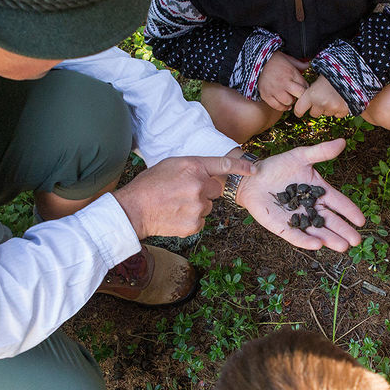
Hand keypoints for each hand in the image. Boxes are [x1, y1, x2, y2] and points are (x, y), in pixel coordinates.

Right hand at [115, 155, 254, 238]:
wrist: (134, 210)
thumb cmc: (149, 185)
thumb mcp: (170, 165)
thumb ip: (193, 167)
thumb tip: (207, 172)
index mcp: (193, 167)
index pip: (225, 165)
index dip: (242, 167)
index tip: (254, 170)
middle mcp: (199, 186)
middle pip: (216, 190)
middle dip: (204, 191)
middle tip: (184, 193)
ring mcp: (198, 207)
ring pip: (207, 207)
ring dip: (197, 206)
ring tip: (175, 205)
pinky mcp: (194, 224)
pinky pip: (201, 221)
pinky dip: (191, 220)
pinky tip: (175, 215)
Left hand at [235, 138, 365, 251]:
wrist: (253, 177)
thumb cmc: (278, 166)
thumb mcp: (300, 156)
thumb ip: (321, 152)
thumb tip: (343, 141)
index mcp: (319, 193)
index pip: (338, 203)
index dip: (350, 211)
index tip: (361, 220)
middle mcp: (311, 208)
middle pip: (330, 221)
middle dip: (343, 231)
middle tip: (356, 240)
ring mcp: (298, 219)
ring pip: (317, 231)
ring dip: (330, 239)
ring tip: (342, 246)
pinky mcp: (282, 226)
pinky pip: (296, 235)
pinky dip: (306, 241)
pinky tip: (317, 245)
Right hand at [257, 52, 308, 111]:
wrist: (256, 62)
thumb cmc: (273, 60)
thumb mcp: (287, 58)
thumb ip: (299, 64)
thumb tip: (308, 65)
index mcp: (291, 73)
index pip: (305, 86)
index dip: (305, 89)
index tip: (302, 88)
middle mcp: (284, 82)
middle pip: (299, 95)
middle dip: (300, 96)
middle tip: (297, 95)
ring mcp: (274, 90)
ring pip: (288, 102)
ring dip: (291, 102)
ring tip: (289, 98)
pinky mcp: (266, 95)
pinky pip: (277, 106)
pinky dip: (282, 107)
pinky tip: (284, 104)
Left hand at [292, 75, 349, 119]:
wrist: (350, 72)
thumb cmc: (331, 73)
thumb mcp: (316, 80)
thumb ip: (309, 92)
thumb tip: (304, 101)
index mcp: (311, 94)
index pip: (299, 110)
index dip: (299, 111)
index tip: (300, 112)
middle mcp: (321, 103)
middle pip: (314, 113)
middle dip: (316, 108)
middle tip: (322, 98)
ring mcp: (332, 108)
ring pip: (326, 113)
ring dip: (328, 108)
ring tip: (333, 95)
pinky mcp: (343, 110)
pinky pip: (338, 115)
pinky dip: (339, 110)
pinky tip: (341, 100)